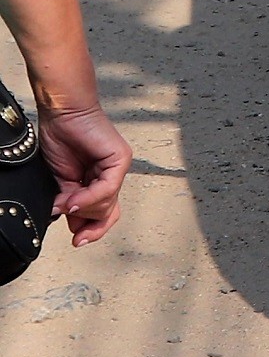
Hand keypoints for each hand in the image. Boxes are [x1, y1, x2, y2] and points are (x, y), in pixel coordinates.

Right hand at [38, 105, 130, 244]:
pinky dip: (90, 198)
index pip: (104, 214)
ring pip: (107, 204)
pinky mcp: (120, 159)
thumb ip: (69, 201)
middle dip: (89, 224)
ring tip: (67, 203)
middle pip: (107, 213)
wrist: (62, 115)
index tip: (77, 242)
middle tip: (76, 233)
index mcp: (97, 182)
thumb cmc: (60, 140)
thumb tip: (68, 221)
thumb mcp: (60, 181)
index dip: (92, 230)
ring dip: (84, 208)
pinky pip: (108, 188)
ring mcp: (118, 167)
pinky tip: (74, 200)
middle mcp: (112, 175)